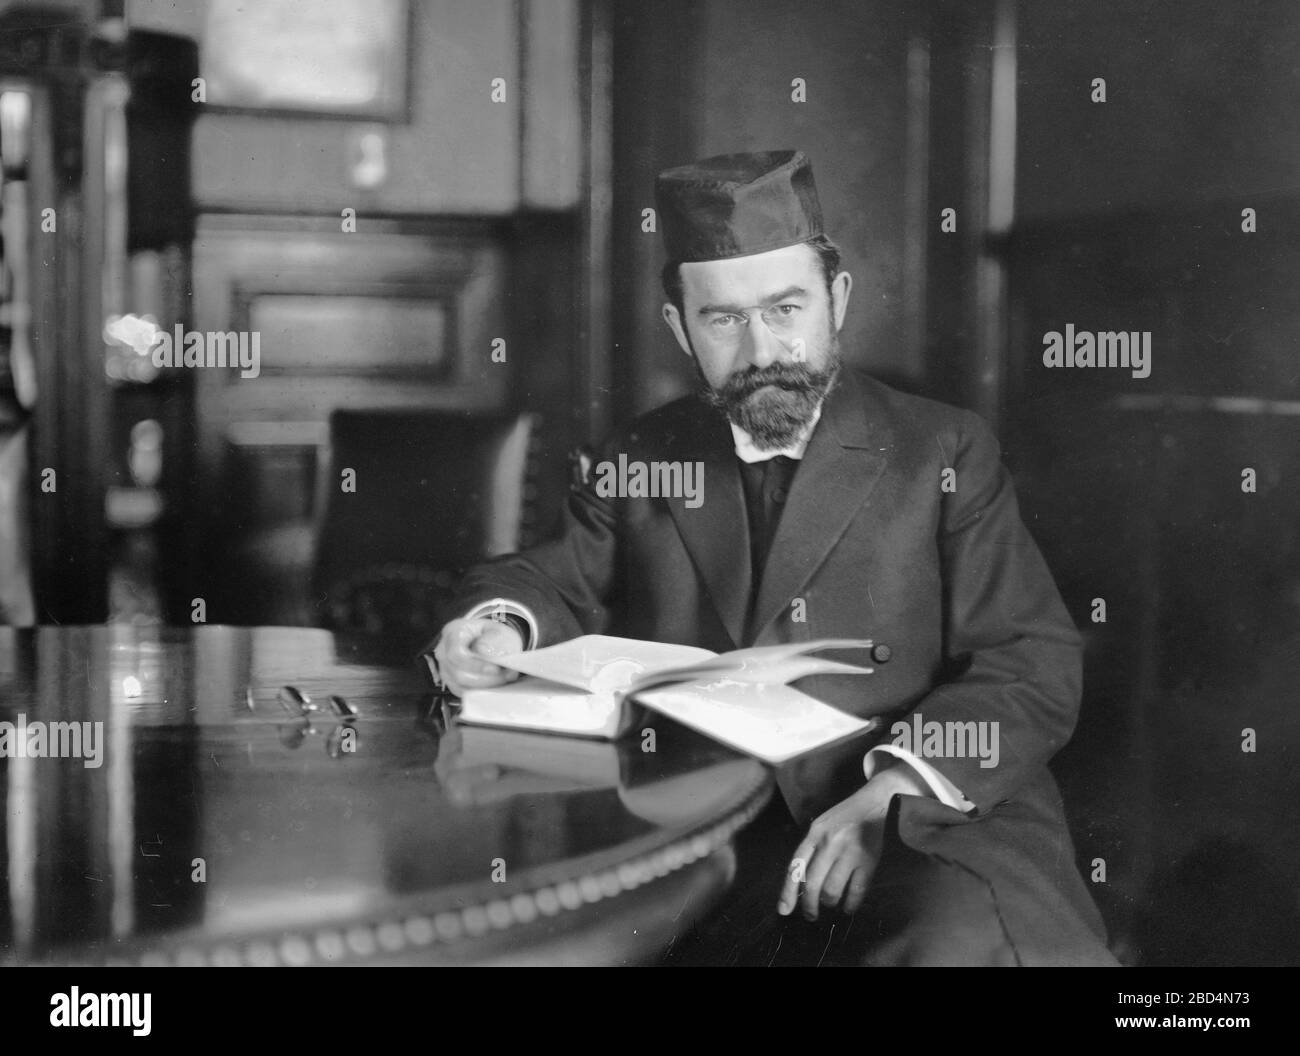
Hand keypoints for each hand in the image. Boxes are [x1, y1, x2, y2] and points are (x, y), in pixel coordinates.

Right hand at [431, 618, 523, 696]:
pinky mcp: (452, 683)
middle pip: (458, 674)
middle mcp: (444, 651)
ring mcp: (445, 669)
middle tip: (507, 676)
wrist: (491, 644)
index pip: (456, 654)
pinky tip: (496, 684)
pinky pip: (464, 693)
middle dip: (486, 679)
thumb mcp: (499, 631)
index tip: (495, 669)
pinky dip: (482, 691)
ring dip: (486, 686)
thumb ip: (494, 640)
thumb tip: (483, 651)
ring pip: (461, 686)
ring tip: (505, 679)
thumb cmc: (492, 636)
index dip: (475, 665)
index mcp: (453, 632)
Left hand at [778, 762, 924, 920]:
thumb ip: (811, 849)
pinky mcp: (868, 861)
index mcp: (814, 834)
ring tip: (830, 904)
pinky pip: (856, 891)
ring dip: (829, 903)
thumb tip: (801, 882)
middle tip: (810, 915)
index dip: (788, 891)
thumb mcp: (821, 826)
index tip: (784, 910)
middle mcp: (829, 844)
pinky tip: (848, 908)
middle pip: (812, 884)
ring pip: (832, 890)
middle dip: (809, 905)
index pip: (795, 866)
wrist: (873, 803)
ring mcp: (849, 853)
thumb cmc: (844, 817)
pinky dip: (851, 904)